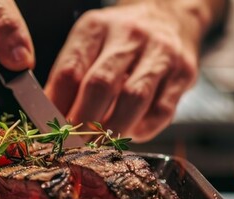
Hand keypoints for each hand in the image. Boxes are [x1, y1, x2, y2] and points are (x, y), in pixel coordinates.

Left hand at [44, 0, 223, 141]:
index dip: (57, 107)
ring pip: (133, 99)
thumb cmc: (120, 39)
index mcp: (96, 28)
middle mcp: (129, 36)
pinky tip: (130, 133)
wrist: (169, 17)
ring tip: (99, 145)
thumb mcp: (90, 43)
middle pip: (100, 85)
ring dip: (112, 130)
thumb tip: (50, 118)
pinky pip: (162, 111)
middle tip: (72, 145)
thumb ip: (70, 76)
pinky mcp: (183, 73)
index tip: (51, 131)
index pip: (70, 72)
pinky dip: (142, 129)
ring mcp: (159, 53)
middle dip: (83, 123)